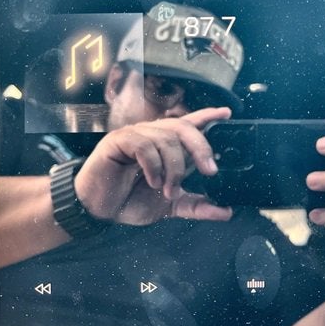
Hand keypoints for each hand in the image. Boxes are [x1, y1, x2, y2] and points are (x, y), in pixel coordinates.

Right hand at [74, 107, 233, 224]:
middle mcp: (152, 134)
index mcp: (166, 145)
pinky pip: (144, 145)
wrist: (98, 209)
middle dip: (201, 148)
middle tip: (210, 172)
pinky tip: (152, 181)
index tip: (227, 114)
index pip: (190, 123)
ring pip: (166, 138)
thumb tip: (225, 211)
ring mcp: (135, 135)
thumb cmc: (129, 199)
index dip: (208, 116)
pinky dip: (153, 165)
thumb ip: (196, 205)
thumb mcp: (170, 206)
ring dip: (174, 168)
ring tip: (168, 190)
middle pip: (184, 127)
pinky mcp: (118, 141)